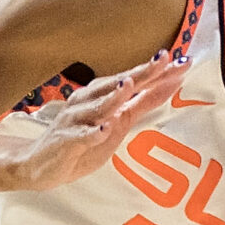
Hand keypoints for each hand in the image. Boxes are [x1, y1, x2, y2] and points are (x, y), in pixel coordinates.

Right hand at [0, 53, 188, 190]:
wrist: (40, 165)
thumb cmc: (82, 141)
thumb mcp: (117, 123)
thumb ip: (140, 104)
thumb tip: (169, 85)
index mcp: (103, 96)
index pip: (135, 80)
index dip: (158, 71)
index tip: (184, 61)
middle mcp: (89, 102)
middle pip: (117, 84)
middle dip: (141, 72)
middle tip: (162, 59)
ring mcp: (76, 120)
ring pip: (96, 106)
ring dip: (114, 95)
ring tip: (130, 85)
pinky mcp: (65, 141)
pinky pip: (80, 136)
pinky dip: (92, 133)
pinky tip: (104, 129)